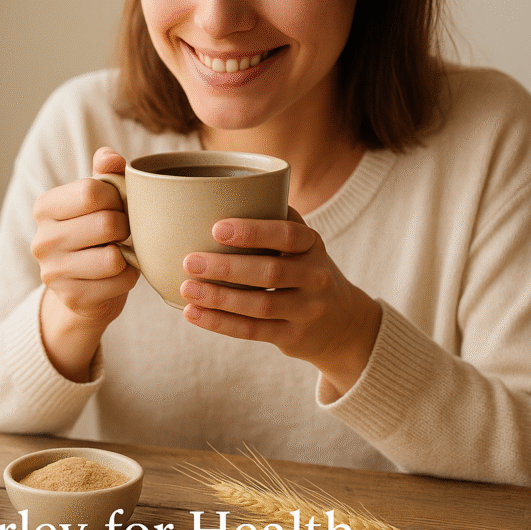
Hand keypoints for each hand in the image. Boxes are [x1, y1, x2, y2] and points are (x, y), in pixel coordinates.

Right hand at [31, 147, 139, 380]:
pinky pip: (118, 283)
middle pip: (106, 224)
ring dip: (128, 255)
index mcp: (45, 207)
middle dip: (126, 228)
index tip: (119, 206)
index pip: (91, 191)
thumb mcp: (98, 201)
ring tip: (120, 253)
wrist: (87, 288)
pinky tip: (118, 275)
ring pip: (113, 258)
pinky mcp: (71, 298)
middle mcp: (41, 240)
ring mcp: (53, 272)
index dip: (117, 198)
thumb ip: (105, 174)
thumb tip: (111, 158)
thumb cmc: (97, 235)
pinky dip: (128, 278)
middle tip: (123, 233)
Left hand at [178, 210, 381, 395]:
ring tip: (186, 289)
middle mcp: (316, 277)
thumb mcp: (302, 244)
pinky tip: (193, 314)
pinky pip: (253, 331)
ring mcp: (307, 311)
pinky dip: (220, 323)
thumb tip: (219, 192)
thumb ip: (274, 220)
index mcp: (313, 245)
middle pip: (270, 272)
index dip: (253, 232)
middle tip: (189, 261)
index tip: (216, 229)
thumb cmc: (305, 271)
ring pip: (260, 305)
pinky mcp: (294, 337)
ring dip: (219, 298)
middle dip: (226, 268)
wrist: (344, 323)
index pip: (287, 235)